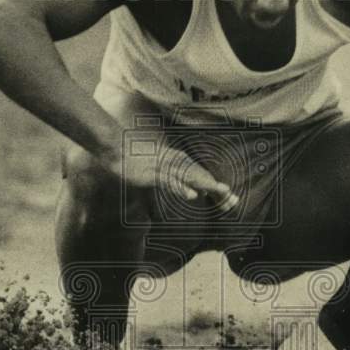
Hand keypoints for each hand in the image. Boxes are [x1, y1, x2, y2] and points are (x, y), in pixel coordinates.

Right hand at [103, 141, 240, 211]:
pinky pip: (168, 181)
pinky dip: (180, 187)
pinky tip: (192, 194)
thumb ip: (175, 179)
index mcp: (177, 162)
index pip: (201, 176)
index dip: (216, 188)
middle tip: (235, 202)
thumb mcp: (159, 170)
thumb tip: (195, 191)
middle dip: (217, 190)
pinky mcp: (151, 173)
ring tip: (224, 194)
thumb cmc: (134, 157)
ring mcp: (163, 167)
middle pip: (200, 177)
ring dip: (206, 186)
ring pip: (189, 178)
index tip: (231, 199)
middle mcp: (174, 163)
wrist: (114, 146)